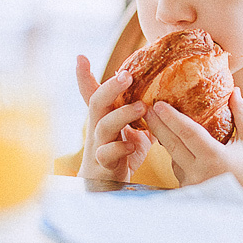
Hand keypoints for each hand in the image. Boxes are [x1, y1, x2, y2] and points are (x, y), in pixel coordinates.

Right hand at [76, 55, 152, 181]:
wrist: (108, 185)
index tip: (81, 57)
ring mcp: (98, 145)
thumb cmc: (122, 152)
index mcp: (104, 116)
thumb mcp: (133, 128)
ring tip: (142, 107)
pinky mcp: (103, 164)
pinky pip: (107, 154)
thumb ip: (142, 112)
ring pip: (103, 126)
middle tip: (126, 76)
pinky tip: (133, 144)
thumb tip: (161, 92)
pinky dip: (120, 148)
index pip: (91, 92)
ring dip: (122, 114)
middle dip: (110, 87)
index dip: (84, 76)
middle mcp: (98, 127)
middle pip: (96, 102)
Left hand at [143, 87, 242, 197]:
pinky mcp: (190, 192)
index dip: (171, 118)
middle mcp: (199, 172)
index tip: (158, 104)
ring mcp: (192, 184)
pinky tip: (176, 144)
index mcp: (215, 158)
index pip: (188, 133)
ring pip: (173, 158)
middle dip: (158, 125)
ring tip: (158, 123)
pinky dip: (177, 156)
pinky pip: (178, 169)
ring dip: (166, 141)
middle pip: (172, 145)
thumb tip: (234, 91)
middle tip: (147, 109)